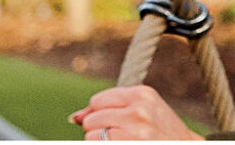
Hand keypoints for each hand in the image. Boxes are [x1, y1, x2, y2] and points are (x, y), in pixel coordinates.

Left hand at [72, 84, 200, 140]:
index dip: (101, 113)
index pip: (97, 101)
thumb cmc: (160, 128)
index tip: (116, 120)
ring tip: (121, 141)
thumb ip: (109, 107)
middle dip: (99, 128)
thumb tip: (74, 118)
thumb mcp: (142, 108)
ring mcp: (137, 134)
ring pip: (92, 137)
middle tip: (120, 134)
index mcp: (141, 95)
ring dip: (100, 142)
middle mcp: (139, 112)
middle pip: (92, 120)